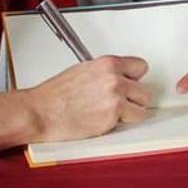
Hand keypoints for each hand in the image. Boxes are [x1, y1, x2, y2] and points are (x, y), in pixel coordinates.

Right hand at [24, 56, 151, 141]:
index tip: (131, 85)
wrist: (42, 111)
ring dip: (130, 112)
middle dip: (133, 98)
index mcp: (107, 63)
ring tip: (111, 113)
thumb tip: (120, 78)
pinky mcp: (113, 115)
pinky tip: (105, 120)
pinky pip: (132, 120)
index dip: (135, 79)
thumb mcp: (83, 71)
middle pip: (144, 90)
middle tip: (119, 103)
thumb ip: (105, 73)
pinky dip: (122, 123)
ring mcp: (115, 97)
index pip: (141, 67)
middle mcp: (114, 78)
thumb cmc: (56, 95)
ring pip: (142, 107)